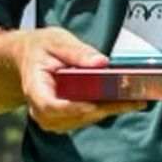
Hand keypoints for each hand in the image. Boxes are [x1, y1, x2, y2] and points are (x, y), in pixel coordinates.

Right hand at [11, 27, 145, 133]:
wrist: (26, 58)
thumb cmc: (40, 48)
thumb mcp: (55, 41)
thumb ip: (76, 51)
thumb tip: (101, 63)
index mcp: (34, 88)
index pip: (50, 106)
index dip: (73, 108)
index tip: (95, 104)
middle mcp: (40, 109)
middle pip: (72, 116)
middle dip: (103, 109)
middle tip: (132, 100)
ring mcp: (50, 118)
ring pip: (82, 120)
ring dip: (107, 111)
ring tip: (134, 101)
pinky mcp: (63, 120)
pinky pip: (85, 118)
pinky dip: (104, 110)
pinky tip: (123, 101)